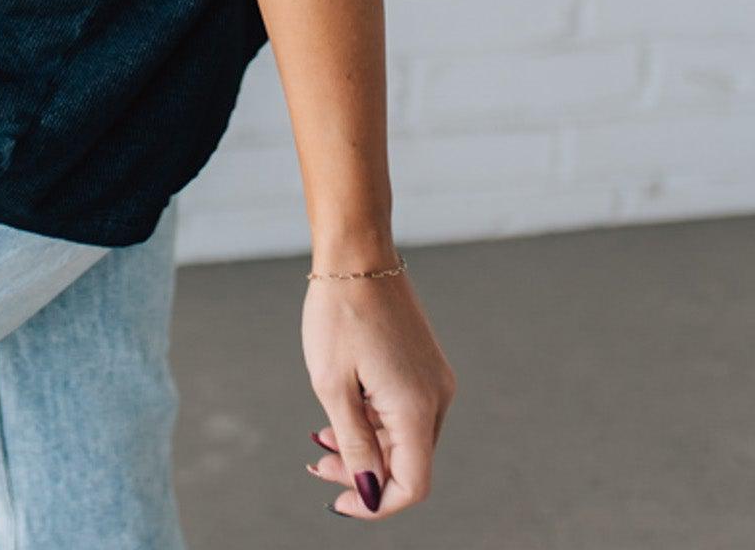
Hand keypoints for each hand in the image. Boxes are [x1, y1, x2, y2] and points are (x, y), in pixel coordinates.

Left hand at [301, 264, 455, 519]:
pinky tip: (344, 409)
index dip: (377, 504)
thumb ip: (354, 446)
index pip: (412, 484)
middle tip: (317, 463)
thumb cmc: (339, 313)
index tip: (338, 502)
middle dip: (364, 473)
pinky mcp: (425, 364)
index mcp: (417, 406)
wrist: (356, 250)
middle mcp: (437, 396)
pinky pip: (405, 410)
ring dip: (366, 446)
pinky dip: (375, 420)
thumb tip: (370, 495)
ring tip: (321, 437)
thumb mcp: (333, 385)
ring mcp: (434, 378)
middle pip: (408, 462)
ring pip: (405, 437)